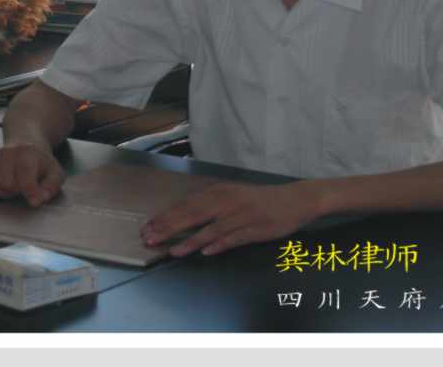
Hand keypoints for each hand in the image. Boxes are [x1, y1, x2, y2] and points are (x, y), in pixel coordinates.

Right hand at [0, 143, 65, 206]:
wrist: (24, 145)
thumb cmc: (39, 163)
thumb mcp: (54, 172)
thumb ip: (51, 185)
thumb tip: (41, 198)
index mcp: (26, 154)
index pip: (25, 175)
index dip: (30, 191)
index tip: (34, 201)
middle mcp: (5, 154)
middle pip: (6, 185)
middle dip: (16, 192)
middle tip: (22, 186)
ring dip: (2, 193)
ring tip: (12, 185)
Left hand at [139, 182, 317, 256]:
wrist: (294, 199)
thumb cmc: (259, 199)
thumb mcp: (232, 196)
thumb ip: (210, 205)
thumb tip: (182, 217)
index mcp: (220, 192)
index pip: (187, 204)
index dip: (166, 216)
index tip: (147, 227)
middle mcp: (228, 201)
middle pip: (194, 214)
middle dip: (170, 228)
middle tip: (150, 239)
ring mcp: (242, 215)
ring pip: (211, 228)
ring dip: (191, 240)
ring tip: (173, 251)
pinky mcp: (255, 228)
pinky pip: (234, 237)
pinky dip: (219, 244)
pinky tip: (206, 252)